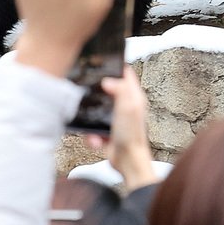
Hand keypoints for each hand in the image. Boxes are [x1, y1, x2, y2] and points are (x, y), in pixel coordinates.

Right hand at [84, 67, 157, 188]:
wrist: (128, 161)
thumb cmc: (132, 136)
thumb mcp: (127, 107)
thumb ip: (119, 89)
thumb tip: (108, 81)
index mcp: (134, 98)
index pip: (126, 75)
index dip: (116, 67)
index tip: (103, 63)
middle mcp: (126, 107)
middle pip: (109, 91)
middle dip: (98, 92)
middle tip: (88, 91)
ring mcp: (116, 120)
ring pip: (98, 111)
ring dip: (92, 119)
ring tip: (94, 128)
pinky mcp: (107, 132)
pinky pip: (93, 129)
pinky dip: (92, 136)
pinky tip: (96, 140)